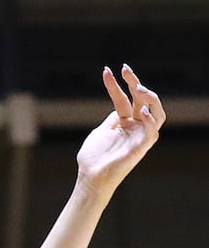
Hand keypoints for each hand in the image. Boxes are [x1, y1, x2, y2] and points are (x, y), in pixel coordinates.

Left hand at [76, 65, 164, 193]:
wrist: (91, 177)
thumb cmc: (93, 158)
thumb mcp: (101, 132)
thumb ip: (112, 119)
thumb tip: (118, 105)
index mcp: (124, 122)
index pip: (123, 98)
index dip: (115, 85)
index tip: (106, 71)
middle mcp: (135, 126)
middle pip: (141, 100)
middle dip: (135, 82)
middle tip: (125, 69)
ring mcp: (140, 135)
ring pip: (156, 112)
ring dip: (149, 97)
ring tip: (138, 87)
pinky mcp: (143, 146)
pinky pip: (153, 129)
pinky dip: (150, 118)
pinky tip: (140, 110)